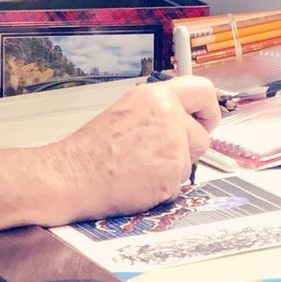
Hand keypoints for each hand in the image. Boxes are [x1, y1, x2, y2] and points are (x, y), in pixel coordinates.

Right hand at [43, 77, 219, 221]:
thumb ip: (160, 111)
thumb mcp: (129, 111)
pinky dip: (162, 189)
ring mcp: (172, 145)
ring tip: (140, 169)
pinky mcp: (171, 173)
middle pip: (203, 135)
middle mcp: (169, 115)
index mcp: (157, 95)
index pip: (203, 92)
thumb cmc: (93, 149)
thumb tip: (184, 119)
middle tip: (165, 156)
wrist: (72, 176)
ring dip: (171, 171)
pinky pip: (178, 185)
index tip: (206, 121)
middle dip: (189, 149)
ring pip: (190, 163)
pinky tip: (138, 183)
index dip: (209, 111)